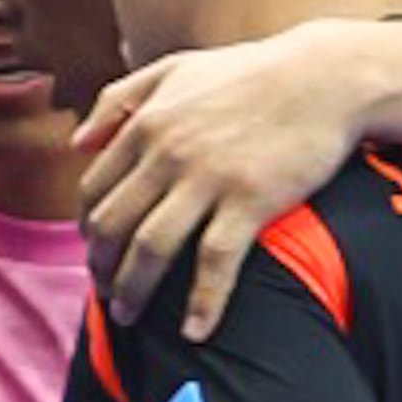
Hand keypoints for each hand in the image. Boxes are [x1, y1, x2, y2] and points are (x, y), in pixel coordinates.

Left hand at [74, 29, 373, 336]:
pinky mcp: (250, 200)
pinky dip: (203, 303)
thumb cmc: (250, 73)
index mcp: (146, 123)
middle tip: (105, 293)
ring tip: (127, 316)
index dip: (87, 230)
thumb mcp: (174, 69)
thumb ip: (119, 98)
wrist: (324, 77)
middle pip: (112, 226)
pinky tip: (194, 332)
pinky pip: (215, 262)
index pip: (94, 191)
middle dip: (101, 268)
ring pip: (150, 248)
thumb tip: (77, 142)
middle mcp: (169, 152)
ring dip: (132, 291)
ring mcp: (209, 178)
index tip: (96, 253)